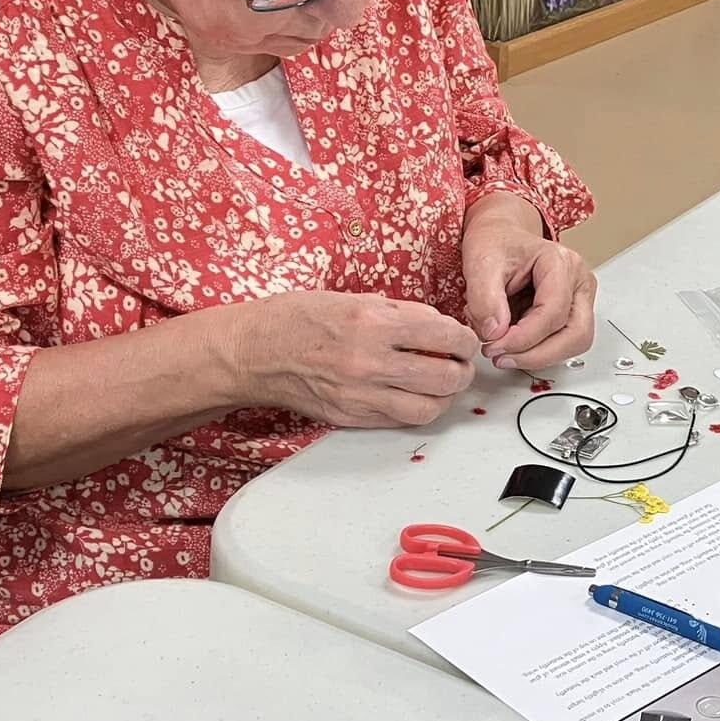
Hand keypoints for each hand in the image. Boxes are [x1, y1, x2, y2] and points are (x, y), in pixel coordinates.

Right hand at [233, 291, 478, 426]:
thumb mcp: (352, 299)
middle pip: (445, 377)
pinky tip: (415, 395)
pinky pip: (399, 420)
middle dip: (463, 371)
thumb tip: (437, 326)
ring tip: (444, 384)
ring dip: (445, 397)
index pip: (444, 336)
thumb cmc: (297, 319)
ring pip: (428, 408)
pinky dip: (416, 409)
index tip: (466, 340)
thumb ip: (399, 313)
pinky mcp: (350, 416)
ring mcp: (360, 395)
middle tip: (461, 364)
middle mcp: (369, 362)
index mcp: (372, 324)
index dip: (465, 340)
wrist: (253, 352)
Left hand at [461, 198, 596, 370]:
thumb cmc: (497, 242)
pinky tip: (511, 342)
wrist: (501, 237)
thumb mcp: (481, 262)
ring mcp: (579, 298)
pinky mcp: (571, 312)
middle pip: (576, 335)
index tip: (494, 345)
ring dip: (538, 355)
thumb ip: (485, 297)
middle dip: (537, 354)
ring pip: (574, 343)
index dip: (523, 337)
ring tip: (504, 351)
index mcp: (562, 263)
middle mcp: (579, 282)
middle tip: (502, 357)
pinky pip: (562, 342)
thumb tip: (495, 332)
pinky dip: (536, 349)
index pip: (554, 312)